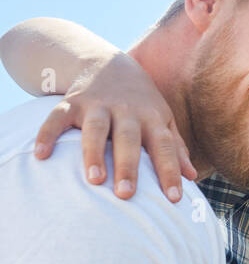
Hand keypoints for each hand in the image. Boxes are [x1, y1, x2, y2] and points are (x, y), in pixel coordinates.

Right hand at [34, 52, 194, 201]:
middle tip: (126, 194)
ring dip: (93, 153)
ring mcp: (97, 106)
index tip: (173, 199)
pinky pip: (56, 118)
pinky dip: (47, 135)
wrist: (111, 64)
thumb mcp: (163, 120)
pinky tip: (41, 155)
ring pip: (95, 130)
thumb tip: (192, 177)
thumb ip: (176, 148)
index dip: (170, 172)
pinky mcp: (71, 102)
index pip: (164, 147)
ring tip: (94, 180)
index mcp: (152, 119)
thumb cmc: (142, 104)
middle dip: (128, 166)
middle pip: (128, 139)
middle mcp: (126, 112)